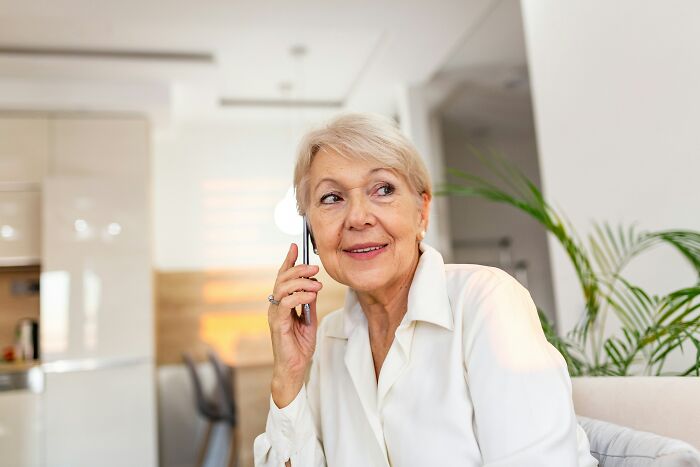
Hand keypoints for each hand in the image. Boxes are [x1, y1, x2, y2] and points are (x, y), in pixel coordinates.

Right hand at [268, 243, 322, 407]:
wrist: (295, 368)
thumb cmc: (300, 345)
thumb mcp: (310, 319)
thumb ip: (309, 302)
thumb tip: (314, 285)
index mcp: (282, 303)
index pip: (283, 277)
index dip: (288, 261)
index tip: (295, 247)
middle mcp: (275, 306)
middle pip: (282, 279)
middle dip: (299, 269)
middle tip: (315, 269)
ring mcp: (275, 315)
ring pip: (282, 288)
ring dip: (301, 282)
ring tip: (317, 284)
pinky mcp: (278, 324)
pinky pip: (285, 304)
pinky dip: (299, 297)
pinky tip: (310, 296)